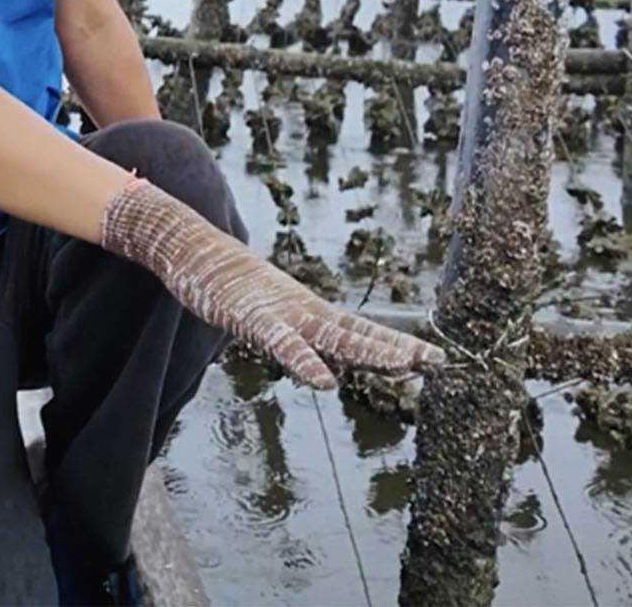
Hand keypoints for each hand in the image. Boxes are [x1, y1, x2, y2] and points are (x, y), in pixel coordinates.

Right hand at [98, 179, 443, 387]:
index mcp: (309, 313)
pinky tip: (324, 381)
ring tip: (403, 366)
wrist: (193, 249)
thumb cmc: (228, 285)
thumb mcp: (268, 315)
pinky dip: (304, 362)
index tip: (432, 358)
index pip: (360, 331)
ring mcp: (281, 313)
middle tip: (439, 361)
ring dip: (368, 352)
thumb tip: (322, 361)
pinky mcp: (252, 318)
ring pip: (332, 337)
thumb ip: (295, 337)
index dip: (395, 344)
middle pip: (358, 334)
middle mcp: (304, 311)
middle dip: (397, 349)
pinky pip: (282, 344)